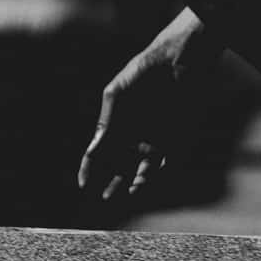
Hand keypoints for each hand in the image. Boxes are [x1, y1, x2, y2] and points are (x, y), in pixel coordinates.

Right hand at [78, 9, 222, 199]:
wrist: (176, 63)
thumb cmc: (142, 73)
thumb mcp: (117, 95)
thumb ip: (107, 123)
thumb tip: (93, 152)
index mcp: (116, 126)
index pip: (99, 153)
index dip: (89, 170)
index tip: (83, 185)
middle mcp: (134, 136)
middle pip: (120, 168)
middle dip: (113, 184)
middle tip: (105, 197)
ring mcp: (155, 139)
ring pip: (143, 170)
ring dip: (137, 183)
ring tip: (131, 190)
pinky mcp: (176, 139)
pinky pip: (167, 163)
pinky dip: (158, 173)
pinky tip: (148, 177)